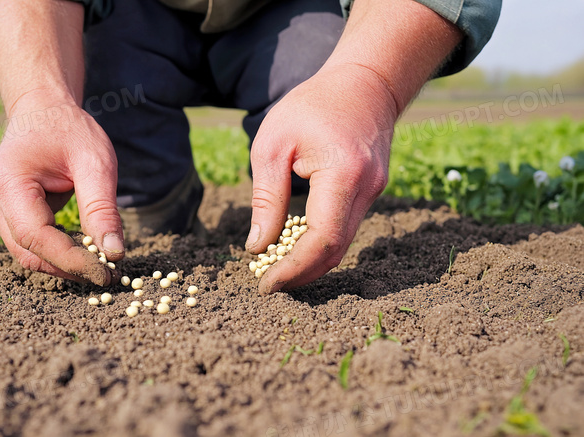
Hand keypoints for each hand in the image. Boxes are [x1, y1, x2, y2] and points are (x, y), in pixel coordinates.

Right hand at [0, 95, 123, 285]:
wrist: (44, 109)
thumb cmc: (69, 128)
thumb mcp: (95, 162)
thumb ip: (101, 208)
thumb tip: (114, 253)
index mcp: (9, 181)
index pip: (35, 236)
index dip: (69, 260)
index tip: (104, 271)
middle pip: (27, 251)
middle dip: (68, 267)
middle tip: (108, 274)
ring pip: (27, 252)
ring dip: (63, 263)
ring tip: (99, 265)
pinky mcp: (6, 212)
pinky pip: (30, 242)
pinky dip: (57, 251)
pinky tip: (84, 250)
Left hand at [246, 64, 396, 293]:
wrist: (364, 82)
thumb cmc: (311, 106)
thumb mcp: (273, 145)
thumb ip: (267, 198)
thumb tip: (257, 247)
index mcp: (344, 174)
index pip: (322, 240)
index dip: (294, 269)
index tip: (266, 284)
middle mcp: (368, 189)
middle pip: (336, 250)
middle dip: (302, 274)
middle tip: (268, 284)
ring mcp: (376, 192)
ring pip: (343, 243)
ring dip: (311, 261)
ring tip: (276, 268)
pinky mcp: (373, 192)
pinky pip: (346, 227)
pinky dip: (321, 243)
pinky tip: (295, 244)